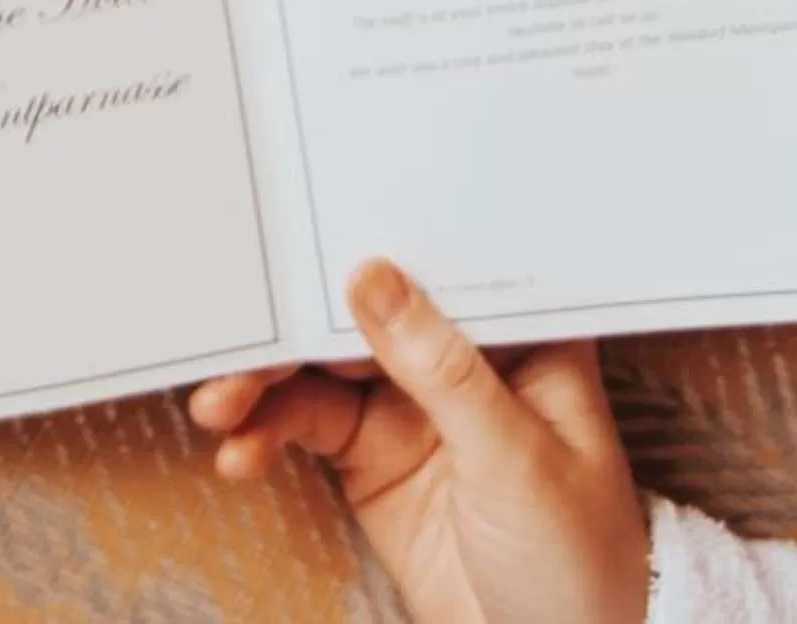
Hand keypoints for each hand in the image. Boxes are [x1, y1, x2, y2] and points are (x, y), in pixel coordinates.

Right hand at [190, 260, 647, 623]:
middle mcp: (458, 358)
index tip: (298, 237)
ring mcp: (408, 406)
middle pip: (361, 312)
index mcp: (517, 338)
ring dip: (264, 381)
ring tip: (219, 406)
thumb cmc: (577, 560)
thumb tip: (372, 274)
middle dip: (294, 324)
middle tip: (238, 342)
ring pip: (321, 366)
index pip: (436, 268)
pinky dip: (266, 432)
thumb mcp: (516, 460)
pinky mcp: (369, 456)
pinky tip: (239, 451)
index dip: (369, 240)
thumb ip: (442, 369)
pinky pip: (305, 425)